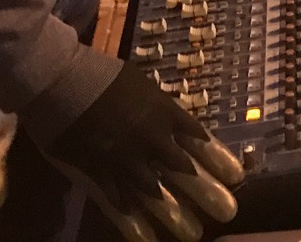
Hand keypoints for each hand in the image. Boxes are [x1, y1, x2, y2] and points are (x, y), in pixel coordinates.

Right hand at [41, 64, 242, 240]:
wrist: (62, 80)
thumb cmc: (102, 75)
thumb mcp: (141, 85)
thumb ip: (159, 108)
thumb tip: (174, 122)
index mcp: (164, 112)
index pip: (198, 138)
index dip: (218, 159)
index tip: (238, 176)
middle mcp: (151, 138)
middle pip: (183, 169)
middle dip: (206, 191)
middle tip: (227, 210)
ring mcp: (125, 158)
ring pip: (155, 192)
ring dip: (174, 212)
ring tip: (193, 232)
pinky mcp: (99, 173)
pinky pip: (119, 201)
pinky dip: (132, 218)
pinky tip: (145, 232)